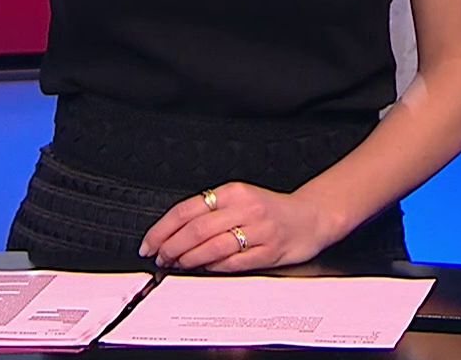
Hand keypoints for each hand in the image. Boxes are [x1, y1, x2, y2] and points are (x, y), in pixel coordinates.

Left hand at [141, 182, 334, 272]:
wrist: (311, 217)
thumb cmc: (272, 210)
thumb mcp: (240, 199)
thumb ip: (210, 212)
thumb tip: (172, 233)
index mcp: (234, 191)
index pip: (187, 209)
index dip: (163, 229)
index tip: (149, 243)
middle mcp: (246, 207)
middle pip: (196, 229)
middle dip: (171, 247)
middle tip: (161, 257)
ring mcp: (259, 229)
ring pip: (212, 246)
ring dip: (188, 259)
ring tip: (178, 265)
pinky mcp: (269, 250)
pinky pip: (233, 262)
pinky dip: (214, 267)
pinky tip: (204, 268)